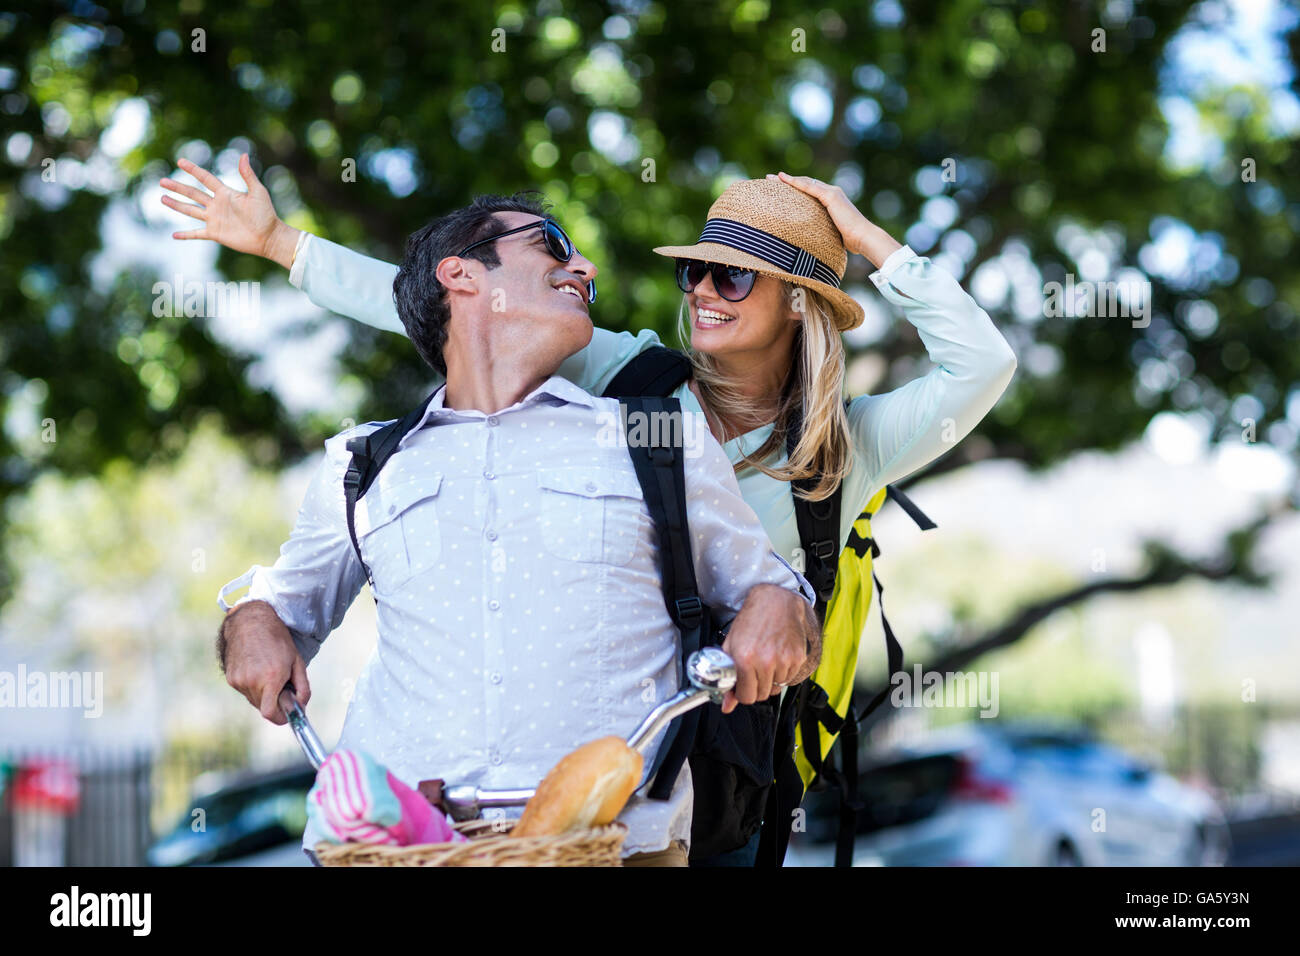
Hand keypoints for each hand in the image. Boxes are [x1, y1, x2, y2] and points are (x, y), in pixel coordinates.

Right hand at [161, 153, 300, 268]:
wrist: (269, 236)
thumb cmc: (266, 214)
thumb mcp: (258, 192)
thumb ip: (248, 175)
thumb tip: (243, 155)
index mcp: (225, 193)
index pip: (205, 178)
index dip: (193, 170)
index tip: (180, 161)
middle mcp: (217, 205)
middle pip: (193, 193)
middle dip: (177, 187)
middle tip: (162, 181)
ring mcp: (215, 219)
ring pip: (191, 210)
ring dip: (177, 205)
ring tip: (162, 198)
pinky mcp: (216, 234)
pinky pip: (197, 233)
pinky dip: (186, 234)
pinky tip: (174, 235)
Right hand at [219, 600, 309, 724]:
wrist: (251, 622)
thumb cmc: (277, 640)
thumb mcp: (297, 662)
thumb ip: (303, 688)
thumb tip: (301, 706)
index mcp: (271, 678)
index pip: (270, 713)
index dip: (280, 718)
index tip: (287, 716)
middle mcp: (252, 682)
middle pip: (263, 707)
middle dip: (274, 703)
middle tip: (282, 686)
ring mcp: (238, 680)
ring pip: (253, 700)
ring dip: (263, 694)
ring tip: (268, 672)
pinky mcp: (230, 678)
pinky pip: (245, 691)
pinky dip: (253, 686)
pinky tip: (256, 668)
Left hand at [718, 584, 812, 713]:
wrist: (775, 602)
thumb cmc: (751, 622)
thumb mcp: (731, 647)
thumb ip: (729, 679)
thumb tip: (727, 706)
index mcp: (745, 659)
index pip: (746, 697)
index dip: (743, 693)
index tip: (743, 686)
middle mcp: (765, 661)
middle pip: (762, 695)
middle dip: (756, 687)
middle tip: (754, 670)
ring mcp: (784, 660)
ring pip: (776, 688)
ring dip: (771, 679)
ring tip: (766, 658)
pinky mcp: (798, 658)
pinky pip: (789, 678)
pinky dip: (783, 672)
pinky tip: (777, 655)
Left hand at [769, 171, 901, 269]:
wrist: (863, 238)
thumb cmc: (850, 241)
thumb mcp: (831, 234)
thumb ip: (822, 231)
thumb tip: (812, 243)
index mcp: (831, 201)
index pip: (809, 191)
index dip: (794, 189)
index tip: (778, 189)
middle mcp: (831, 192)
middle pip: (804, 184)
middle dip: (786, 182)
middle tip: (769, 179)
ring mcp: (831, 192)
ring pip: (805, 183)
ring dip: (787, 180)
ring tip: (771, 178)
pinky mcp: (831, 196)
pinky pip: (809, 187)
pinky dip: (795, 183)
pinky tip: (783, 179)